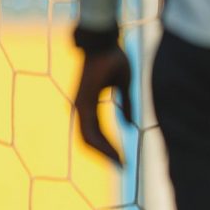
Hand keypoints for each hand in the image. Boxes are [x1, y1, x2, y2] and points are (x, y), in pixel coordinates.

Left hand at [74, 44, 133, 165]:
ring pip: (88, 139)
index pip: (96, 132)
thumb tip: (129, 125)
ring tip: (120, 164)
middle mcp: (82, 107)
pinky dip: (101, 144)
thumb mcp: (124, 86)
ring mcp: (80, 106)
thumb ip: (126, 105)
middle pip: (90, 140)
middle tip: (122, 167)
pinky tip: (114, 153)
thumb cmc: (113, 59)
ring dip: (104, 153)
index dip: (108, 147)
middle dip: (106, 154)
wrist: (103, 42)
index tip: (121, 159)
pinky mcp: (83, 103)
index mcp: (89, 104)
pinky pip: (89, 130)